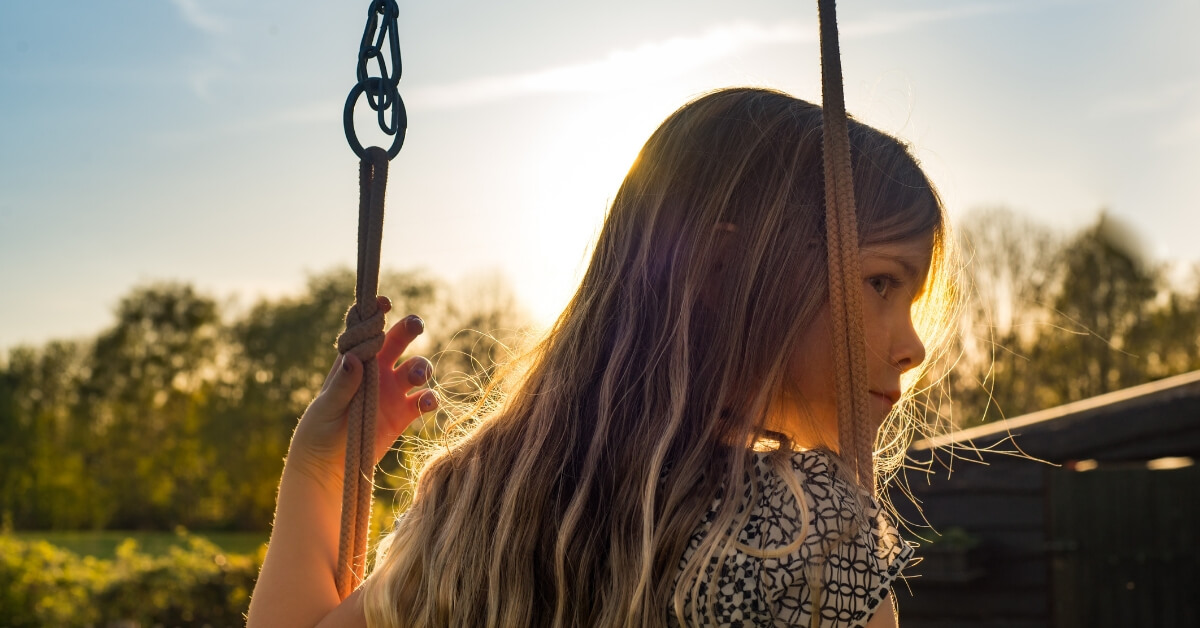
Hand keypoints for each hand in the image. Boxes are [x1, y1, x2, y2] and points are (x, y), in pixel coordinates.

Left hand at [289, 296, 437, 480]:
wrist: (328, 466)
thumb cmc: (318, 432)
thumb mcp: (327, 408)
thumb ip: (342, 385)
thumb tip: (353, 358)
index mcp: (354, 362)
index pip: (366, 331)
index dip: (376, 313)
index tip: (383, 303)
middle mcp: (376, 372)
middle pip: (398, 341)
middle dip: (409, 329)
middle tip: (415, 325)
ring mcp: (392, 392)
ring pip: (416, 367)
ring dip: (421, 366)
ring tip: (415, 375)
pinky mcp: (403, 415)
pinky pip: (424, 400)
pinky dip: (430, 398)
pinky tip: (426, 403)